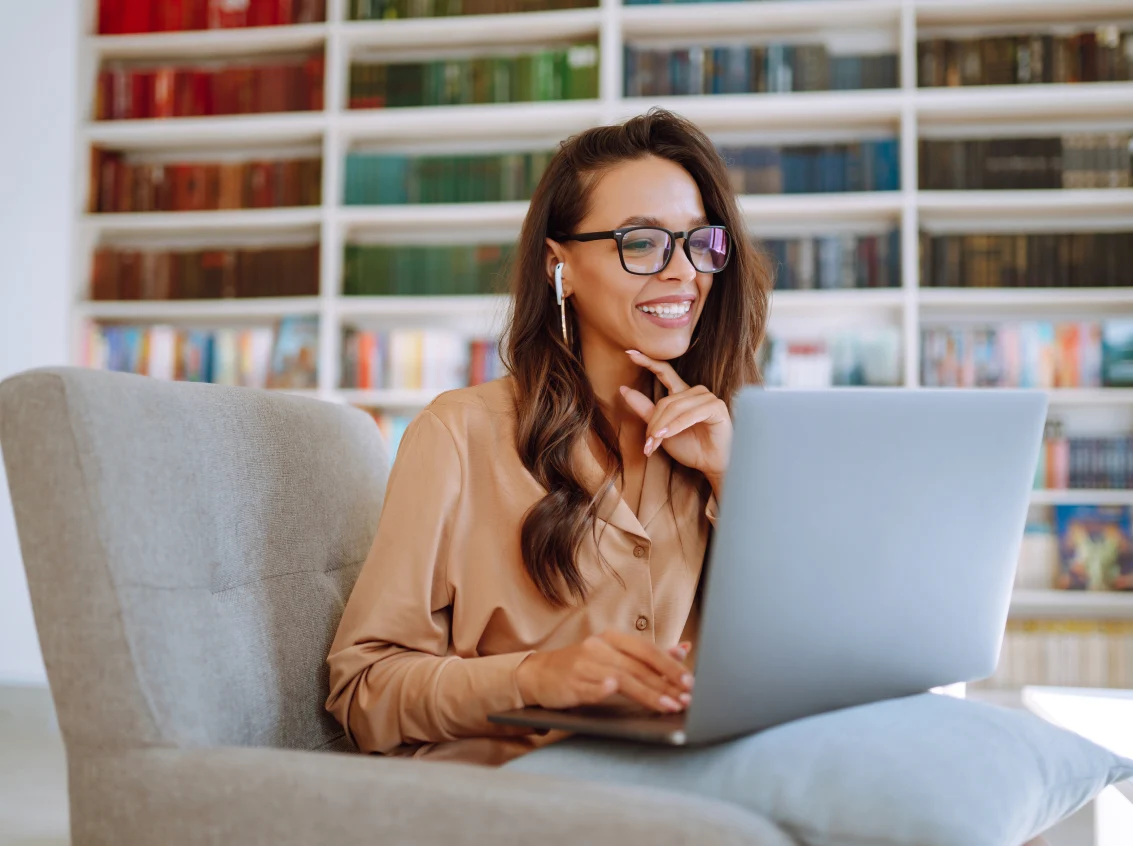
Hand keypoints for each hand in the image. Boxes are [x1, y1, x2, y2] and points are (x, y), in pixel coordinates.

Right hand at [515, 631, 694, 712]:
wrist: (540, 673)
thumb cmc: (583, 666)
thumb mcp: (615, 655)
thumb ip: (649, 655)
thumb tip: (684, 649)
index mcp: (613, 639)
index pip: (647, 650)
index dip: (670, 665)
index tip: (689, 681)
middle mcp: (599, 648)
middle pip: (638, 665)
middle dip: (665, 684)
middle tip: (686, 699)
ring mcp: (584, 665)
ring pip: (621, 677)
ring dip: (646, 693)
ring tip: (667, 706)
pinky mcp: (570, 683)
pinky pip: (589, 686)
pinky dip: (601, 687)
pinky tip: (613, 690)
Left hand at [619, 349, 732, 495]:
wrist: (710, 465)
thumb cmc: (690, 447)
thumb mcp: (661, 429)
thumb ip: (645, 409)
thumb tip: (623, 389)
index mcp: (682, 394)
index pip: (664, 372)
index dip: (648, 361)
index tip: (629, 353)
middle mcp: (696, 392)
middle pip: (665, 400)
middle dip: (653, 424)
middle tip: (648, 444)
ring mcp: (708, 398)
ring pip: (674, 407)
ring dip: (662, 427)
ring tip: (655, 444)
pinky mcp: (716, 407)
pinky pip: (689, 414)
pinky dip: (675, 425)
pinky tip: (666, 434)